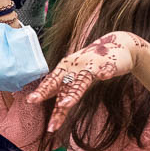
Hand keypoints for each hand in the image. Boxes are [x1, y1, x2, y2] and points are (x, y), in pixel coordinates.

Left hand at [27, 31, 145, 132]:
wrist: (119, 46)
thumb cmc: (94, 64)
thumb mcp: (77, 76)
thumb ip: (65, 89)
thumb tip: (51, 103)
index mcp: (66, 69)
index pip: (51, 83)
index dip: (41, 92)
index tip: (29, 101)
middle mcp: (75, 66)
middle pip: (60, 82)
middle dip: (46, 92)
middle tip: (33, 100)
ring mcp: (92, 65)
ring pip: (81, 80)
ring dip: (73, 93)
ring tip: (65, 105)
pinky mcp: (109, 64)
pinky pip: (107, 69)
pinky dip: (105, 72)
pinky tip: (103, 76)